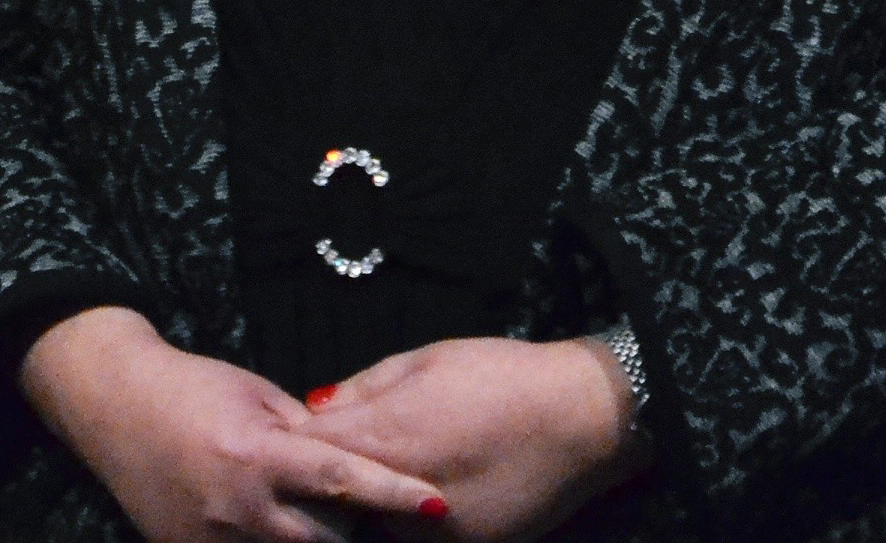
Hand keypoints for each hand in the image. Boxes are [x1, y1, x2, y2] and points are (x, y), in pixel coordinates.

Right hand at [21, 307, 449, 541]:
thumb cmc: (190, 388)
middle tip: (360, 511)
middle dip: (355, 530)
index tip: (435, 503)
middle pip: (328, 541)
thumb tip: (359, 463)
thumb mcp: (257, 396)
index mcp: (255, 453)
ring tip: (307, 513)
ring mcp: (211, 540)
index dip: (392, 493)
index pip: (340, 479)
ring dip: (314, 541)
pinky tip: (271, 524)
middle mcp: (237, 506)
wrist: (111, 404)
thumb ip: (309, 435)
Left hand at [296, 337, 647, 539]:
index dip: (301, 440)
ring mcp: (437, 530)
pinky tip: (437, 487)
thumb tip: (316, 406)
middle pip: (336, 494)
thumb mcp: (422, 360)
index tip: (303, 433)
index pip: (310, 449)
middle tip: (345, 455)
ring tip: (402, 467)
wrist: (583, 419)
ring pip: (376, 522)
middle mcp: (402, 490)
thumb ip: (362, 388)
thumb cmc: (500, 375)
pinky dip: (415, 521)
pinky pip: (421, 538)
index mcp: (385, 435)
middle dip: (332, 476)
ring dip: (372, 502)